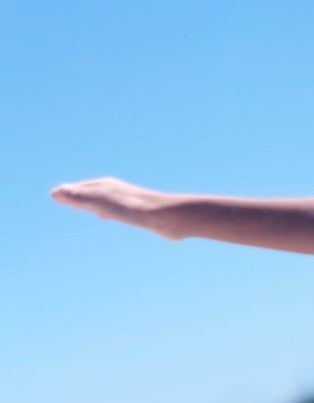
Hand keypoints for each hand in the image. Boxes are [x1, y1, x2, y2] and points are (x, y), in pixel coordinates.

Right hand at [50, 177, 185, 239]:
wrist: (168, 216)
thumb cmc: (134, 208)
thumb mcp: (102, 203)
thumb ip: (79, 197)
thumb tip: (55, 192)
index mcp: (108, 186)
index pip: (82, 188)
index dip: (70, 192)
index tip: (56, 195)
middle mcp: (118, 190)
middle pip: (94, 191)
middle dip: (82, 195)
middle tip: (67, 198)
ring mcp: (129, 200)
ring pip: (107, 200)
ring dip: (96, 203)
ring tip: (89, 208)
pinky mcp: (141, 212)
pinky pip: (118, 209)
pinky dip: (109, 211)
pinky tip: (110, 216)